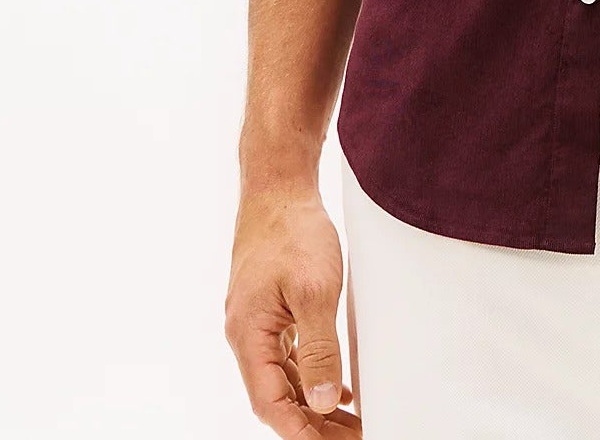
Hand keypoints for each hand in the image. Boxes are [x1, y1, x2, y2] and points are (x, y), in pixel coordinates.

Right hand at [224, 181, 361, 435]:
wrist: (279, 185)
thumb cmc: (293, 231)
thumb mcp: (314, 291)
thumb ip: (317, 348)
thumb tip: (318, 401)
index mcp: (249, 335)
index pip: (270, 403)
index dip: (299, 432)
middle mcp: (247, 334)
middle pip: (276, 396)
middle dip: (311, 424)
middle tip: (352, 437)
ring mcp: (257, 320)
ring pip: (283, 378)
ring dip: (312, 403)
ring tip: (349, 422)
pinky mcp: (270, 306)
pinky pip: (288, 354)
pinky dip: (310, 374)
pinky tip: (335, 385)